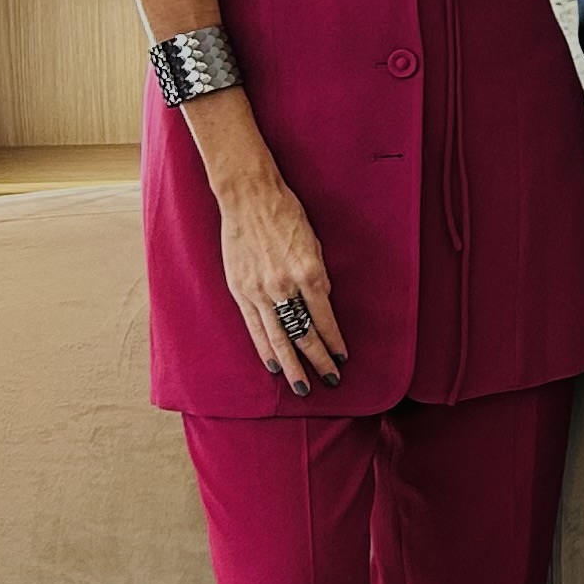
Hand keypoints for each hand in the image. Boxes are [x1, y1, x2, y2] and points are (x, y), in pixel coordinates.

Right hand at [213, 151, 347, 390]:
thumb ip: (317, 277)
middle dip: (318, 360)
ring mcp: (260, 290)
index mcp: (308, 273)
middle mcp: (284, 286)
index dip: (334, 342)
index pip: (324, 319)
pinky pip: (255, 327)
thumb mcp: (314, 244)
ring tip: (302, 387)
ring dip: (292, 365)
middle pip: (303, 334)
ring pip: (278, 337)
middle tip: (330, 381)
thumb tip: (321, 304)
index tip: (342, 359)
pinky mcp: (241, 290)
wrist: (249, 197)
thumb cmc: (287, 215)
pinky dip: (265, 348)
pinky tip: (274, 366)